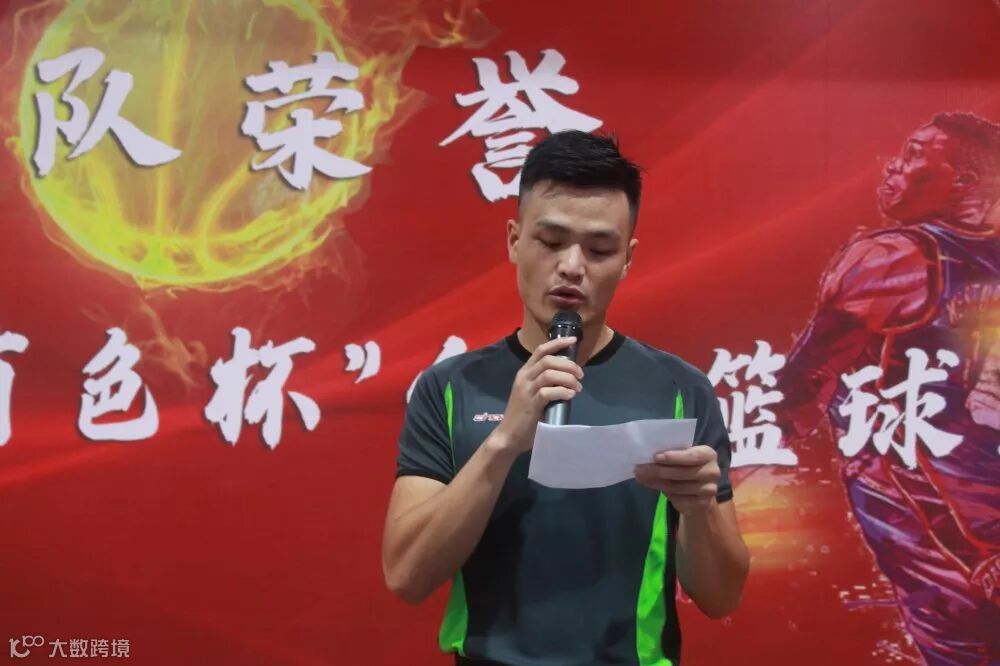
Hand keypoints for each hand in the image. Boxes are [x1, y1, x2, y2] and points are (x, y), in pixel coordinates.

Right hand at [495, 336, 582, 453]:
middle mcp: (524, 377)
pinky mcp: (531, 404)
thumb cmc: (523, 415)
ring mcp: (526, 390)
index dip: (558, 343)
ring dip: (568, 378)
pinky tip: (570, 395)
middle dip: (568, 365)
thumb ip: (544, 383)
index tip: (573, 340)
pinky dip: (563, 391)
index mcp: (525, 372)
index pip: (541, 350)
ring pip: (549, 374)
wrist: (509, 435)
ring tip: (577, 387)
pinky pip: (548, 392)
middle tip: (580, 375)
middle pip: (548, 360)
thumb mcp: (532, 393)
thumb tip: (567, 377)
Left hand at [634, 445, 720, 514]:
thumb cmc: (687, 466)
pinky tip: (652, 486)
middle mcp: (713, 472)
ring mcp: (709, 489)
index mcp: (708, 454)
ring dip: (656, 482)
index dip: (674, 457)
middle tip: (639, 469)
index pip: (692, 456)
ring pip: (677, 487)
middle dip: (658, 471)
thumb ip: (670, 455)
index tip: (655, 457)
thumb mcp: (682, 456)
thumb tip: (646, 457)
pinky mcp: (702, 504)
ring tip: (641, 477)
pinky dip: (663, 493)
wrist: (699, 490)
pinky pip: (678, 498)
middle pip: (682, 472)